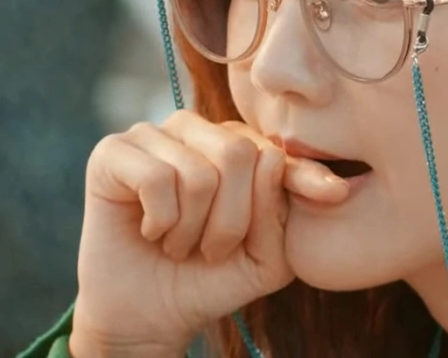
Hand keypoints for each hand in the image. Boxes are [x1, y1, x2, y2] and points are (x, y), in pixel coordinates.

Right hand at [68, 111, 348, 356]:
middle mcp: (196, 130)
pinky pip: (157, 178)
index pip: (275, 150)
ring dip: (192, 229)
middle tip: (209, 249)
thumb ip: (279, 212)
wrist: (150, 316)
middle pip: (238, 154)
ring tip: (177, 242)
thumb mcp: (267, 257)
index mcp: (236, 146)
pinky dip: (161, 220)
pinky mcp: (112, 151)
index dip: (303, 175)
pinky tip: (151, 230)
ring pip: (199, 172)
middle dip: (232, 221)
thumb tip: (274, 160)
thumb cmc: (210, 279)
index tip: (334, 194)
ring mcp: (152, 135)